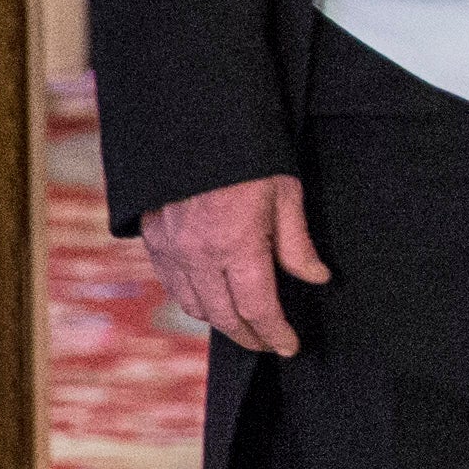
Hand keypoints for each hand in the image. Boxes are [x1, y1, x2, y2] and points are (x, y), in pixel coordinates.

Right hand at [144, 174, 326, 356]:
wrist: (191, 121)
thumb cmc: (247, 156)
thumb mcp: (285, 194)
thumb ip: (297, 243)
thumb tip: (316, 278)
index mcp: (236, 245)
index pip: (258, 309)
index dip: (276, 333)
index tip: (290, 347)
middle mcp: (198, 255)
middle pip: (225, 317)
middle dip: (250, 337)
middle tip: (270, 344)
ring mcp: (170, 249)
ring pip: (194, 306)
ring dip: (220, 322)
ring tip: (245, 326)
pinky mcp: (152, 239)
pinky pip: (173, 285)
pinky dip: (193, 301)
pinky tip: (212, 300)